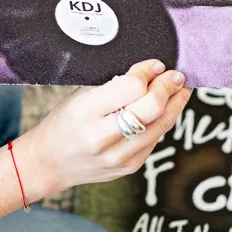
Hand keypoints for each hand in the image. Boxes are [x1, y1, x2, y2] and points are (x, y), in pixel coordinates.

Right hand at [13, 59, 191, 196]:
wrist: (50, 162)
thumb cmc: (64, 123)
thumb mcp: (78, 96)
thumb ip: (112, 85)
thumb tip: (149, 71)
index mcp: (85, 111)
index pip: (131, 86)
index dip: (147, 72)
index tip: (155, 64)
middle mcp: (102, 136)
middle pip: (152, 107)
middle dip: (168, 86)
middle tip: (176, 75)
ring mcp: (119, 156)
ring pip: (161, 125)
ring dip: (175, 103)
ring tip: (180, 89)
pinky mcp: (130, 167)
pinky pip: (156, 139)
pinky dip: (164, 120)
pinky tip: (166, 109)